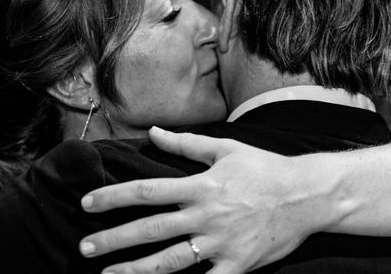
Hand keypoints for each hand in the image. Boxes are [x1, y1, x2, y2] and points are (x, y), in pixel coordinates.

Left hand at [79, 127, 328, 273]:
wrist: (306, 195)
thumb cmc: (263, 168)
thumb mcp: (224, 148)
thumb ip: (185, 143)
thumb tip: (152, 132)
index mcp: (199, 186)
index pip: (145, 191)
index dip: (113, 197)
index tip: (87, 203)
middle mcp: (204, 216)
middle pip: (150, 229)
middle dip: (114, 239)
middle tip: (84, 247)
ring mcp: (220, 244)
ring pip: (170, 261)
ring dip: (136, 270)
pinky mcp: (237, 265)